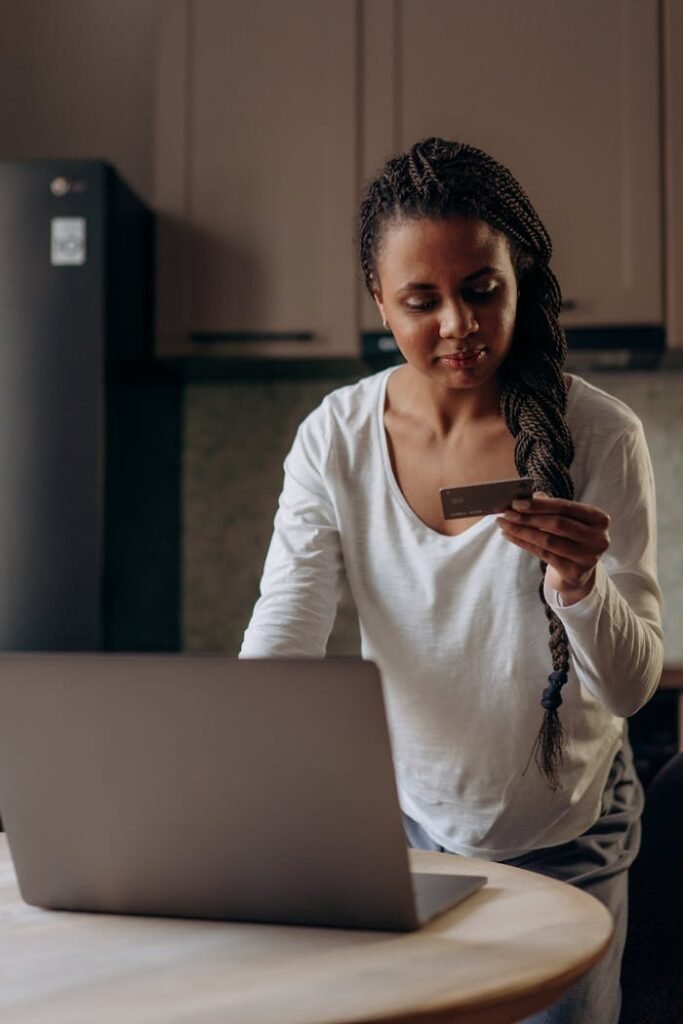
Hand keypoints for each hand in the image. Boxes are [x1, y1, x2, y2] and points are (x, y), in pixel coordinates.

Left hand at [496, 493, 610, 604]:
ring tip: (504, 525)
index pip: (565, 507)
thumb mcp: (566, 520)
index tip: (516, 503)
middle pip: (557, 524)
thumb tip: (523, 497)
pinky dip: (524, 544)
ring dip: (522, 531)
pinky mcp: (575, 572)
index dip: (539, 505)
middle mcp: (599, 538)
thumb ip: (549, 507)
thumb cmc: (569, 538)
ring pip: (548, 541)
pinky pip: (543, 555)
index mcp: (599, 519)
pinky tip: (510, 536)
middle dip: (528, 518)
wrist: (578, 571)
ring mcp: (589, 557)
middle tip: (506, 514)